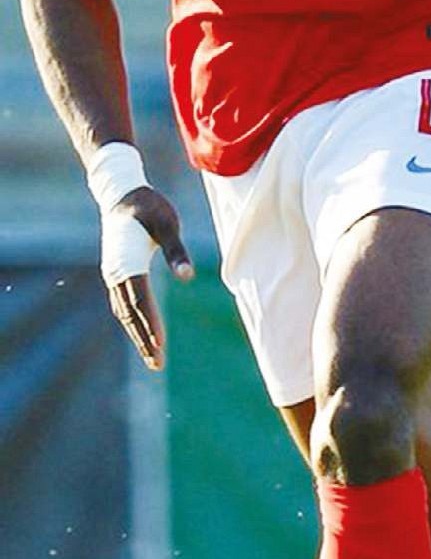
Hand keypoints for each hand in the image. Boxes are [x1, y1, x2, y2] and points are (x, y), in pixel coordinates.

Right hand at [105, 186, 193, 371]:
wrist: (121, 194)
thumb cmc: (148, 207)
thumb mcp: (167, 224)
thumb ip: (177, 251)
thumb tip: (188, 277)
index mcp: (128, 263)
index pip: (141, 300)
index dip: (150, 324)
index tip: (160, 345)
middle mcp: (116, 273)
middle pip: (130, 314)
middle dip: (143, 340)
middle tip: (156, 364)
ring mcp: (113, 274)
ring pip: (124, 312)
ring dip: (137, 334)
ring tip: (151, 357)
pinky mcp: (115, 273)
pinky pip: (122, 303)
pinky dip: (131, 321)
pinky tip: (141, 332)